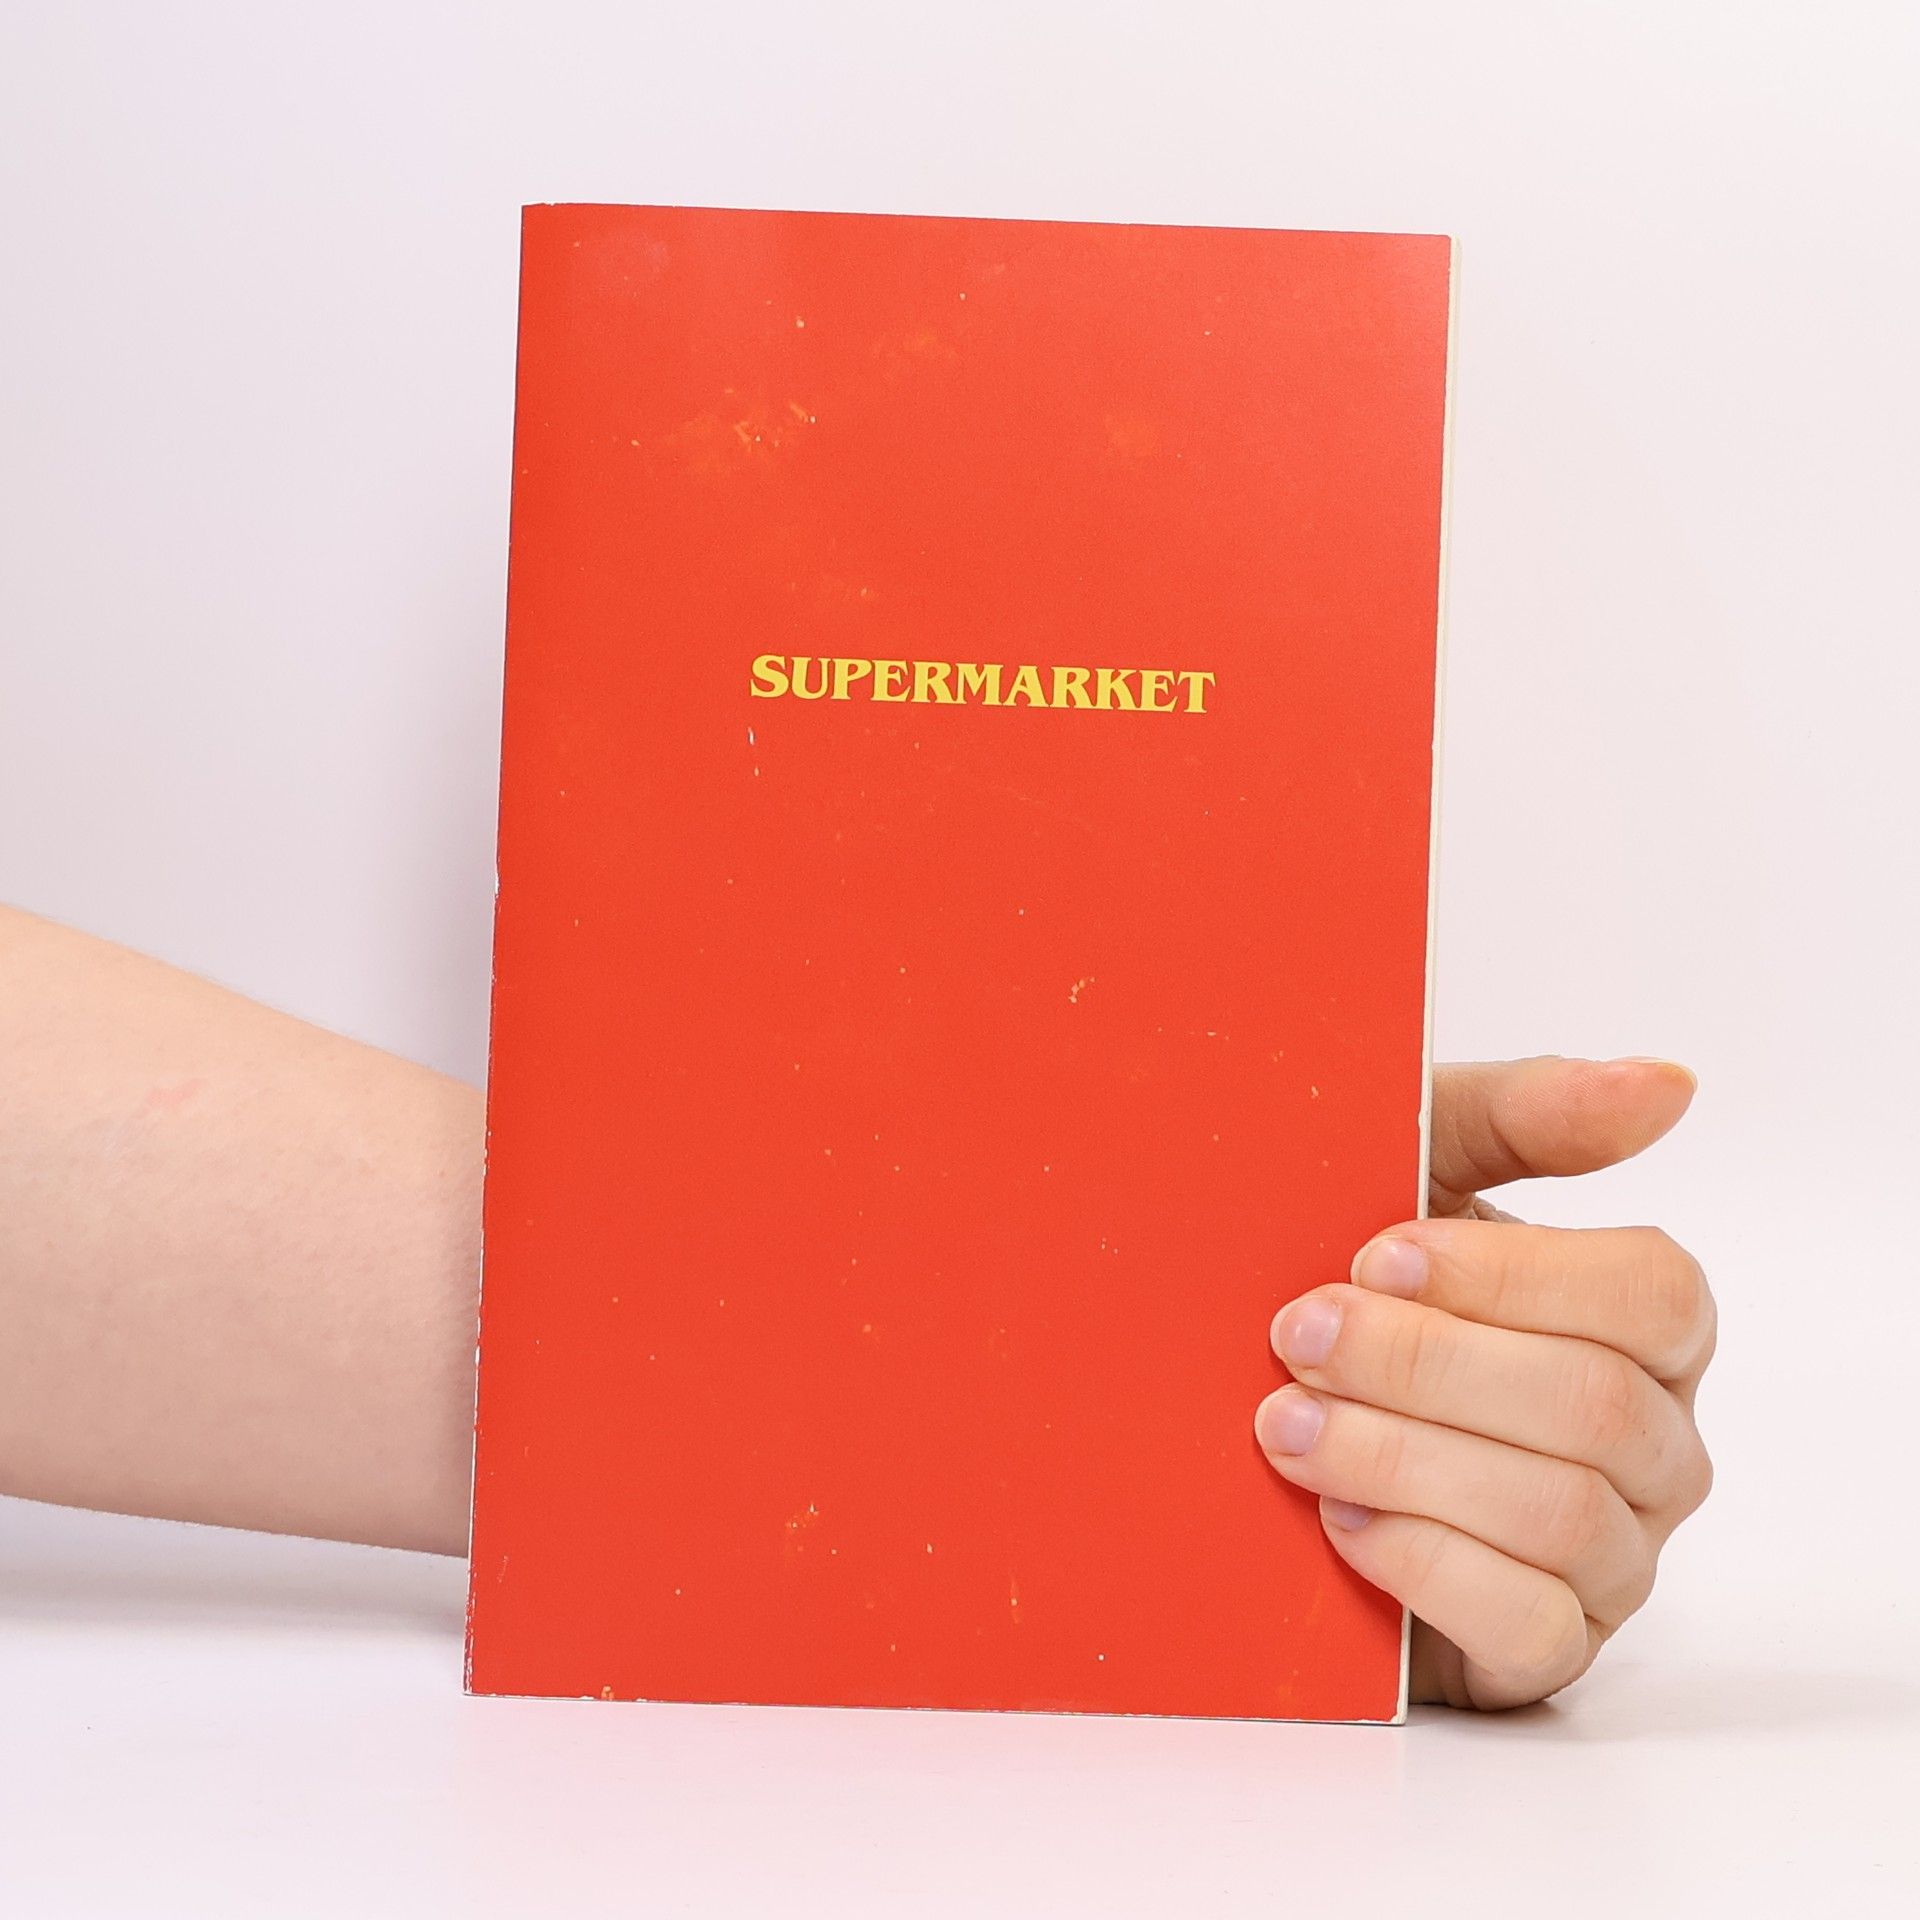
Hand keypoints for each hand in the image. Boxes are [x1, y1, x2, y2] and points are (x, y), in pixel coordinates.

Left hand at [1253, 1055, 1714, 1709]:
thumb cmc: (1356, 1278)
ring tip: (1284, 1426)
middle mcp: (1652, 1440)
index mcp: (1643, 1323)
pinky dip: (1422, 1566)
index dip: (1510, 1275)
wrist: (1248, 1414)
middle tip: (1295, 1336)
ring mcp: (1612, 1553)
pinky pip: (1532, 1628)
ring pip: (1561, 1515)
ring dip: (1400, 1457)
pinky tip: (1336, 1518)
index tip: (1373, 1253)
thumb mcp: (1418, 1166)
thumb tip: (1665, 1083)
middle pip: (1597, 1405)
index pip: (1652, 1293)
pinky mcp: (1546, 1645)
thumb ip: (1529, 1114)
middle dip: (1422, 1365)